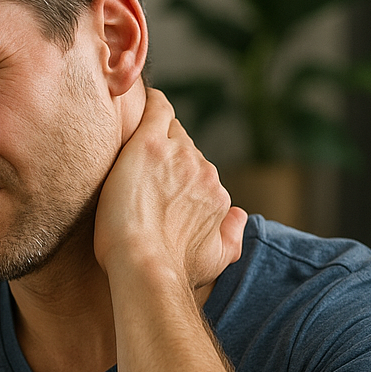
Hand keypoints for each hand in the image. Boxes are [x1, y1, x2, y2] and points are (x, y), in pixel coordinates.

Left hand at [94, 88, 246, 290]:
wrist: (146, 267)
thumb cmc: (173, 270)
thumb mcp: (216, 260)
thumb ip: (232, 236)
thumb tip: (239, 216)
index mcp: (216, 195)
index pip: (198, 171)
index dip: (177, 174)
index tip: (159, 181)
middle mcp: (203, 170)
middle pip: (185, 148)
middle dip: (166, 155)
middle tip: (139, 169)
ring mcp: (177, 154)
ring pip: (169, 130)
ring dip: (155, 135)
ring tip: (131, 148)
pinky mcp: (150, 144)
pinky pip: (156, 109)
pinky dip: (151, 103)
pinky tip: (141, 101)